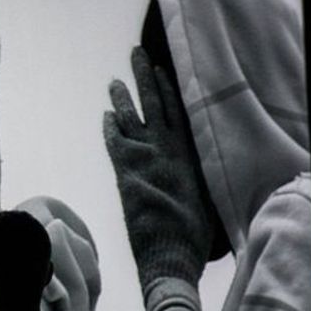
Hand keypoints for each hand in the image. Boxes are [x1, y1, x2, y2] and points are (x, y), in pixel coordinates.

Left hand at [103, 46, 210, 290]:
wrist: (171, 255)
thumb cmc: (193, 236)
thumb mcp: (204, 199)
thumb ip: (196, 177)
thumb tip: (193, 171)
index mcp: (191, 154)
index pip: (179, 111)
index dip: (169, 89)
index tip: (162, 69)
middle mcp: (169, 151)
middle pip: (154, 104)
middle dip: (144, 77)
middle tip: (136, 54)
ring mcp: (147, 160)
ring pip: (132, 119)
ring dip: (121, 98)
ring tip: (114, 82)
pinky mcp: (127, 174)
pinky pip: (115, 143)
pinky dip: (110, 129)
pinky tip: (105, 118)